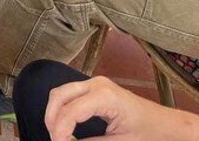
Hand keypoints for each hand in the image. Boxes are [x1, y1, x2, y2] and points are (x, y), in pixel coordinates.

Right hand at [45, 76, 180, 140]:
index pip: (70, 111)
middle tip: (55, 140)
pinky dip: (61, 108)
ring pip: (60, 93)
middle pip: (59, 96)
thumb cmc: (147, 134)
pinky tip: (65, 125)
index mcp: (105, 97)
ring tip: (58, 135)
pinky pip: (68, 94)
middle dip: (51, 119)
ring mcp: (94, 82)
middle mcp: (97, 84)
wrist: (166, 124)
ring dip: (54, 113)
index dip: (59, 130)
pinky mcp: (94, 87)